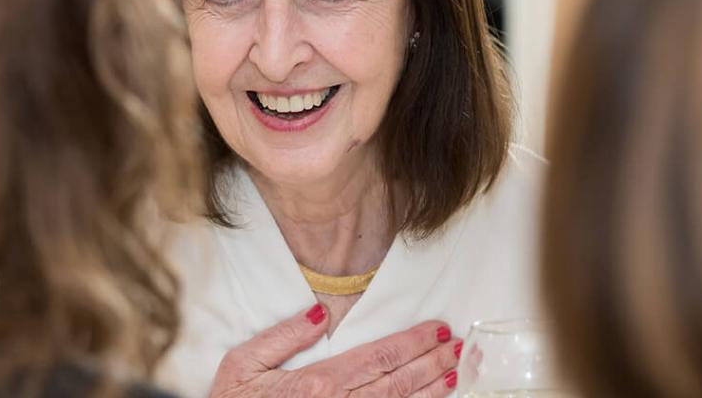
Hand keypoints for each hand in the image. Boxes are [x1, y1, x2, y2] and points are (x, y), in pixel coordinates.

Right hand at [210, 304, 461, 396]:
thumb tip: (320, 311)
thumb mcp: (242, 364)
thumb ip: (282, 337)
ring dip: (430, 391)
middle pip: (397, 383)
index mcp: (316, 384)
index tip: (439, 330)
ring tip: (456, 374)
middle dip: (432, 363)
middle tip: (460, 348)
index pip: (378, 357)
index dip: (414, 343)